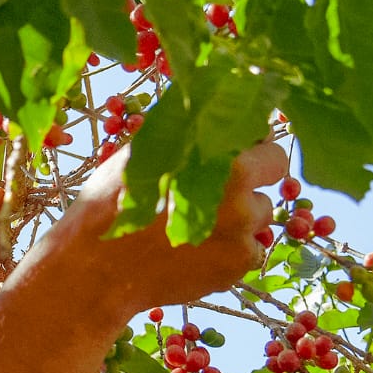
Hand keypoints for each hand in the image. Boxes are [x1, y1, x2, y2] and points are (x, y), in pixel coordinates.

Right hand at [35, 141, 286, 320]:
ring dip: (242, 215)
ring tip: (200, 221)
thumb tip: (212, 103)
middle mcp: (241, 196)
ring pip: (261, 213)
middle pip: (275, 173)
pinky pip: (249, 248)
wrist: (97, 269)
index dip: (251, 144)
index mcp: (222, 160)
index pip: (268, 140)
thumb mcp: (147, 151)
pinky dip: (231, 248)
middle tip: (221, 186)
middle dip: (253, 176)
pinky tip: (196, 248)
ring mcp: (242, 234)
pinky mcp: (238, 266)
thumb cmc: (114, 202)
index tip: (235, 150)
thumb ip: (189, 130)